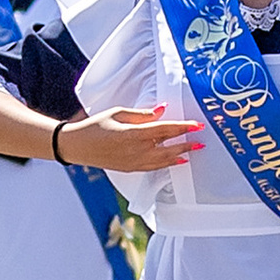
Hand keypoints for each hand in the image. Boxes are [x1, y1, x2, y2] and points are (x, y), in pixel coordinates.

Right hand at [63, 103, 205, 172]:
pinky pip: (154, 167)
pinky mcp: (131, 169)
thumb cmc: (96, 126)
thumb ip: (143, 114)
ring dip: (180, 155)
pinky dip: (168, 164)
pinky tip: (177, 161)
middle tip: (201, 140)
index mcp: (134, 134)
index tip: (197, 125)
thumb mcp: (118, 113)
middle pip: (168, 147)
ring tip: (193, 150)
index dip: (183, 127)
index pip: (165, 130)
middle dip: (186, 143)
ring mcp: (134, 162)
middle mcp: (137, 150)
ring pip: (164, 160)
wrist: (78, 146)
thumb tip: (162, 110)